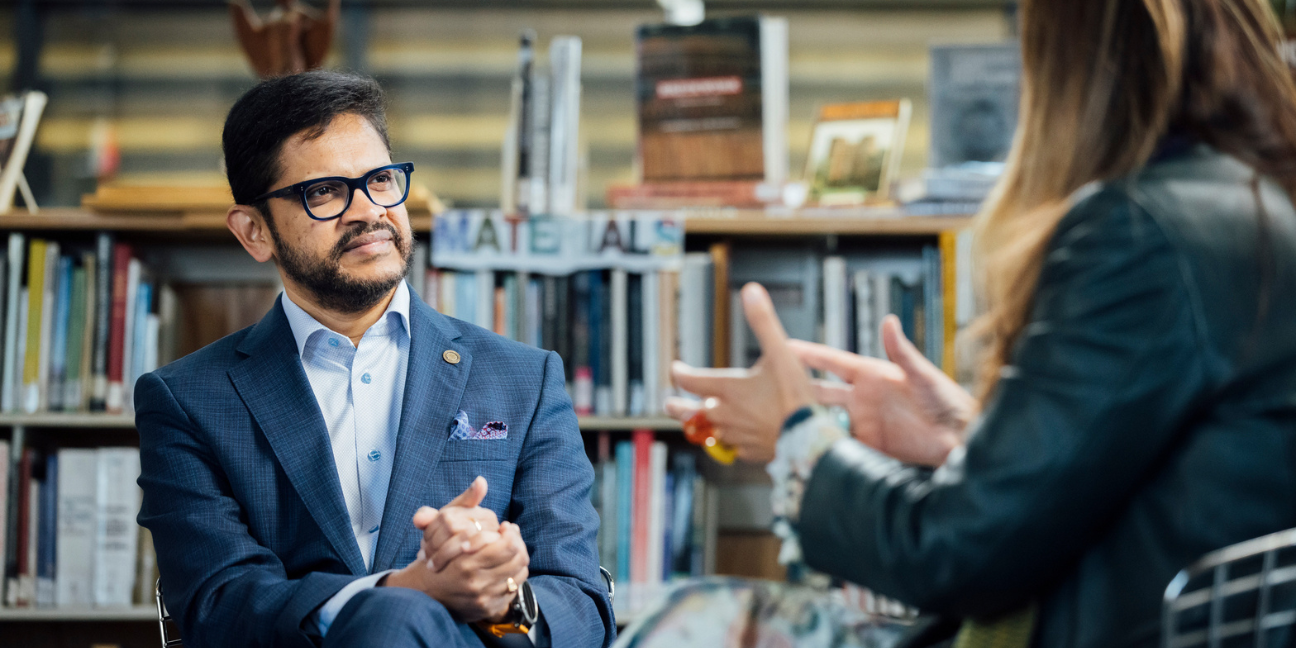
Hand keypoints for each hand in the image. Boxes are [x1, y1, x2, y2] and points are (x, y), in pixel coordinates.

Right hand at [387, 477, 530, 621]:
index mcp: (466, 560)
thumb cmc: (436, 552)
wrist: (422, 591)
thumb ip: (465, 502)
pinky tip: (508, 569)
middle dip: (519, 545)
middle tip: (512, 538)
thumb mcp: (445, 523)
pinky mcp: (485, 609)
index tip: (506, 527)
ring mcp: (481, 598)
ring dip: (519, 562)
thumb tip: (481, 481)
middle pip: (517, 560)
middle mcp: (475, 582)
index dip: (512, 534)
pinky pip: (512, 592)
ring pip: (517, 576)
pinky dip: (514, 579)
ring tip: (513, 552)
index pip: (508, 545)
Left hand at [664, 283, 815, 462]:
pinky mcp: (750, 453)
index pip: (691, 380)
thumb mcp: (781, 352)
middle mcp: (726, 415)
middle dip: (677, 407)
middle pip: (691, 413)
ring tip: (696, 424)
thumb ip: (763, 322)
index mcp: (728, 389)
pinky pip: (732, 448)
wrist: (809, 438)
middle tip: (668, 404)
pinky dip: (728, 442)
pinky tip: (732, 440)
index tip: (676, 368)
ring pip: (709, 434)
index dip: (680, 373)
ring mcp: (737, 437)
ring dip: (701, 426)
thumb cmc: (794, 396)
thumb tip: (751, 292)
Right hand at [787, 314, 975, 466]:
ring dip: (806, 418)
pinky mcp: (871, 445)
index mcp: (872, 374)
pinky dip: (824, 444)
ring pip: (825, 418)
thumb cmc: (949, 401)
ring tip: (779, 419)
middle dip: (794, 387)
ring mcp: (864, 422)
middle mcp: (863, 398)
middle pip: (819, 390)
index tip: (780, 345)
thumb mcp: (923, 374)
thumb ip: (902, 351)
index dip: (806, 354)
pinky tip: (807, 445)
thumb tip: (888, 321)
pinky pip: (841, 443)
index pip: (830, 361)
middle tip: (767, 387)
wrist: (962, 437)